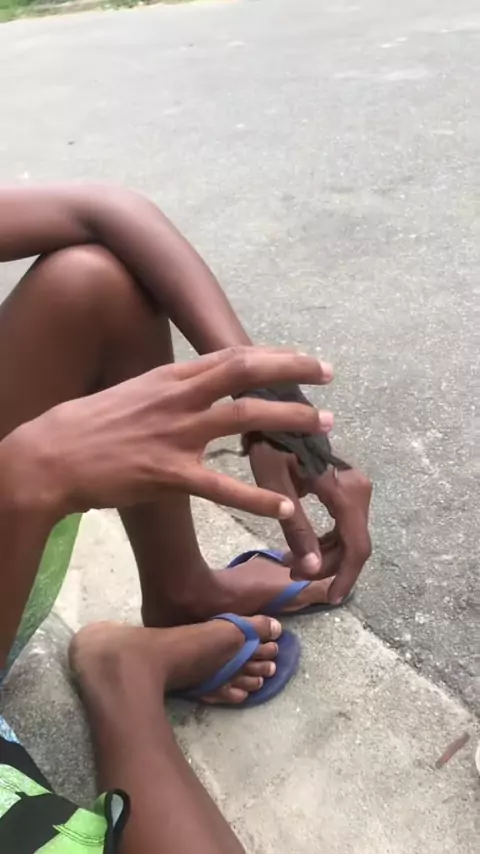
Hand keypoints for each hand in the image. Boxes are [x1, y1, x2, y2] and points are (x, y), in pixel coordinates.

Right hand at [9, 347, 334, 519]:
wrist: (51, 455)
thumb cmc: (91, 425)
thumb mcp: (135, 391)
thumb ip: (173, 387)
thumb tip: (202, 383)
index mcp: (171, 376)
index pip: (232, 356)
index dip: (274, 355)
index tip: (305, 358)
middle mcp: (178, 398)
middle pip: (246, 374)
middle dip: (292, 372)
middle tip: (329, 377)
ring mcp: (175, 435)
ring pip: (244, 420)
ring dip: (289, 422)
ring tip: (324, 426)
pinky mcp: (168, 474)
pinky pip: (222, 486)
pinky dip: (256, 498)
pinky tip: (285, 506)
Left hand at [248, 442, 371, 600]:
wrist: (275, 409)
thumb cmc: (270, 443)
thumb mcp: (274, 486)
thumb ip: (296, 529)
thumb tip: (311, 572)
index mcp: (345, 490)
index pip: (355, 545)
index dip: (345, 576)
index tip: (330, 597)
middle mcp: (358, 489)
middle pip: (353, 543)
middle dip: (327, 566)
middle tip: (291, 573)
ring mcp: (355, 487)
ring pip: (349, 536)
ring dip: (325, 555)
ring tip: (290, 562)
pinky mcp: (346, 487)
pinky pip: (343, 524)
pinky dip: (326, 540)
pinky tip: (302, 546)